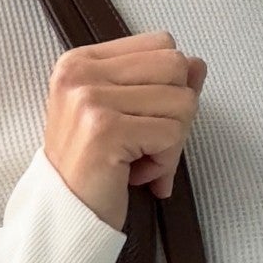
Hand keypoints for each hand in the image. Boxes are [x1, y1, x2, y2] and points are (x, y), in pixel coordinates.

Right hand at [40, 30, 207, 231]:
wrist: (63, 218)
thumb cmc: (93, 171)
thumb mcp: (124, 116)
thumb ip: (160, 85)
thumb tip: (198, 63)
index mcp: (82, 61)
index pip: (161, 45)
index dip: (168, 86)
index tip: (142, 122)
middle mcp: (81, 73)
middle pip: (176, 67)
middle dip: (176, 113)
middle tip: (147, 146)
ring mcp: (90, 99)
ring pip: (182, 101)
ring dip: (171, 144)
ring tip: (139, 163)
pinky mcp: (105, 130)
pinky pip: (171, 134)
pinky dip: (164, 163)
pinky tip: (137, 176)